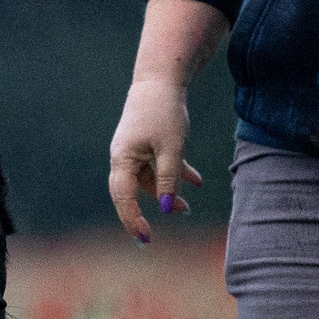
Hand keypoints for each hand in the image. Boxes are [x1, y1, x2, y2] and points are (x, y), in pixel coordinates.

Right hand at [108, 78, 201, 243]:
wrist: (161, 79)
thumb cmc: (163, 112)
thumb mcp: (171, 148)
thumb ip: (169, 178)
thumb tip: (168, 207)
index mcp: (122, 158)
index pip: (123, 197)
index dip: (132, 219)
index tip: (146, 238)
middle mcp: (122, 157)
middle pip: (130, 192)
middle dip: (143, 212)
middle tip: (150, 238)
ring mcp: (133, 150)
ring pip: (147, 180)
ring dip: (167, 192)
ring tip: (189, 206)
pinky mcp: (144, 143)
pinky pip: (156, 166)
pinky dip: (173, 174)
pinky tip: (196, 181)